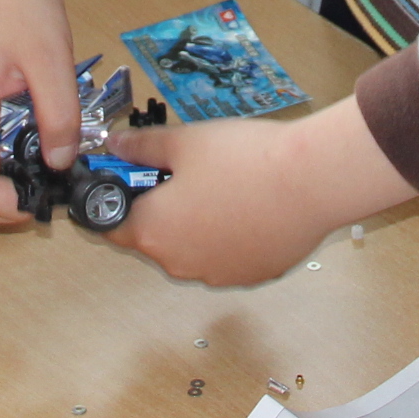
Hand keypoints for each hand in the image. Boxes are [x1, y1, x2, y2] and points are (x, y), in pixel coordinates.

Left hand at [104, 102, 411, 287]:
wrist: (310, 181)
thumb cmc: (244, 160)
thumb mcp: (183, 141)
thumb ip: (141, 147)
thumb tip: (116, 146)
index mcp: (151, 231)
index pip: (109, 226)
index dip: (113, 200)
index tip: (125, 180)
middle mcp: (178, 263)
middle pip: (153, 237)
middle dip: (160, 208)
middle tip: (181, 173)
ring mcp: (216, 275)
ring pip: (191, 249)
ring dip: (195, 225)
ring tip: (221, 187)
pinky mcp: (250, 276)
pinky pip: (225, 257)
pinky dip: (228, 237)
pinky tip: (247, 207)